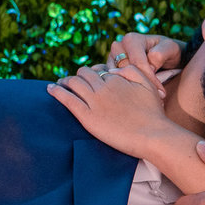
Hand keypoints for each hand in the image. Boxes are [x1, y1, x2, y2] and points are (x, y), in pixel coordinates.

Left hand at [47, 66, 176, 158]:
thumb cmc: (154, 114)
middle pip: (84, 74)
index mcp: (117, 79)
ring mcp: (94, 102)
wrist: (153, 135)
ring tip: (60, 84)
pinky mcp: (87, 117)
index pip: (99, 71)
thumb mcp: (149, 85)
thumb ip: (132, 71)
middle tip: (73, 82)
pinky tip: (50, 89)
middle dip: (78, 76)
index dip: (94, 74)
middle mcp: (103, 87)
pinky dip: (57, 92)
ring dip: (65, 81)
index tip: (92, 79)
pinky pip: (67, 99)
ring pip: (73, 83)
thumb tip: (114, 69)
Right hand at [107, 32, 185, 93]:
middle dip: (142, 85)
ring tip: (151, 97)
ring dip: (135, 90)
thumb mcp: (171, 49)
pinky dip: (129, 91)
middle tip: (158, 98)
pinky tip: (143, 97)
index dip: (150, 79)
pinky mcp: (112, 71)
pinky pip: (116, 84)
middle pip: (126, 72)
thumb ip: (161, 54)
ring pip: (119, 80)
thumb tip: (149, 65)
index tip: (162, 93)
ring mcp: (112, 60)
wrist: (165, 57)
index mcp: (131, 40)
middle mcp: (118, 48)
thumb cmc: (169, 52)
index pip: (137, 64)